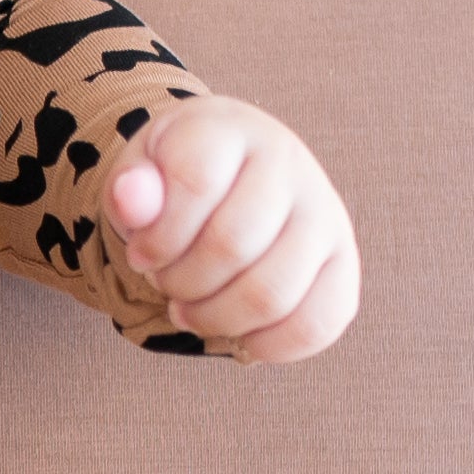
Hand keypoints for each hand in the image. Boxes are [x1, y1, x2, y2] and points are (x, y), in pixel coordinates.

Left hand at [102, 96, 357, 363]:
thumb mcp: (139, 177)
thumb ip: (130, 189)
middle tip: (167, 282)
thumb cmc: (173, 184)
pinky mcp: (343, 263)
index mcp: (229, 128)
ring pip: (272, 293)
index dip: (157, 238)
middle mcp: (288, 162)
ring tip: (191, 308)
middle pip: (232, 246)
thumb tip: (131, 199)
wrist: (227, 182)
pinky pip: (316, 325)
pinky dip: (266, 345)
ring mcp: (324, 212)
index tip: (142, 253)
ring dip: (214, 318)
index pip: (196, 183)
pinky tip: (236, 333)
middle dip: (181, 282)